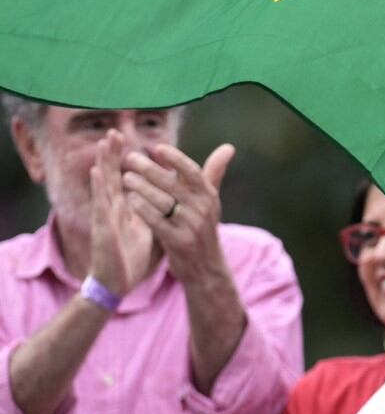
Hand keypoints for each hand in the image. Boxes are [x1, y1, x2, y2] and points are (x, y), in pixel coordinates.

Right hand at [89, 130, 154, 295]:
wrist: (119, 282)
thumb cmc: (131, 258)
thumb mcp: (148, 231)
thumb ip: (156, 213)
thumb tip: (169, 201)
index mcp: (124, 209)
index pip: (122, 179)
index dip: (123, 161)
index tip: (127, 139)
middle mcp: (113, 209)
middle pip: (110, 176)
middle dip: (111, 155)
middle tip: (114, 132)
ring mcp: (105, 217)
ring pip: (103, 185)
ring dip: (102, 163)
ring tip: (103, 143)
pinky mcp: (102, 229)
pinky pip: (100, 205)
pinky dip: (98, 188)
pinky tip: (97, 172)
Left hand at [122, 142, 234, 284]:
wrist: (205, 266)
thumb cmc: (202, 226)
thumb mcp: (210, 201)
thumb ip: (214, 173)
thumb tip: (229, 147)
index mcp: (209, 197)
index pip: (193, 172)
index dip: (176, 159)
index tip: (158, 148)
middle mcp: (203, 210)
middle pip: (173, 185)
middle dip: (150, 169)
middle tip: (130, 158)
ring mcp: (191, 227)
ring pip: (163, 202)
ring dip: (142, 187)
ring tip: (126, 178)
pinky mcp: (179, 242)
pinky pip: (156, 221)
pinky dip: (142, 209)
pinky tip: (130, 200)